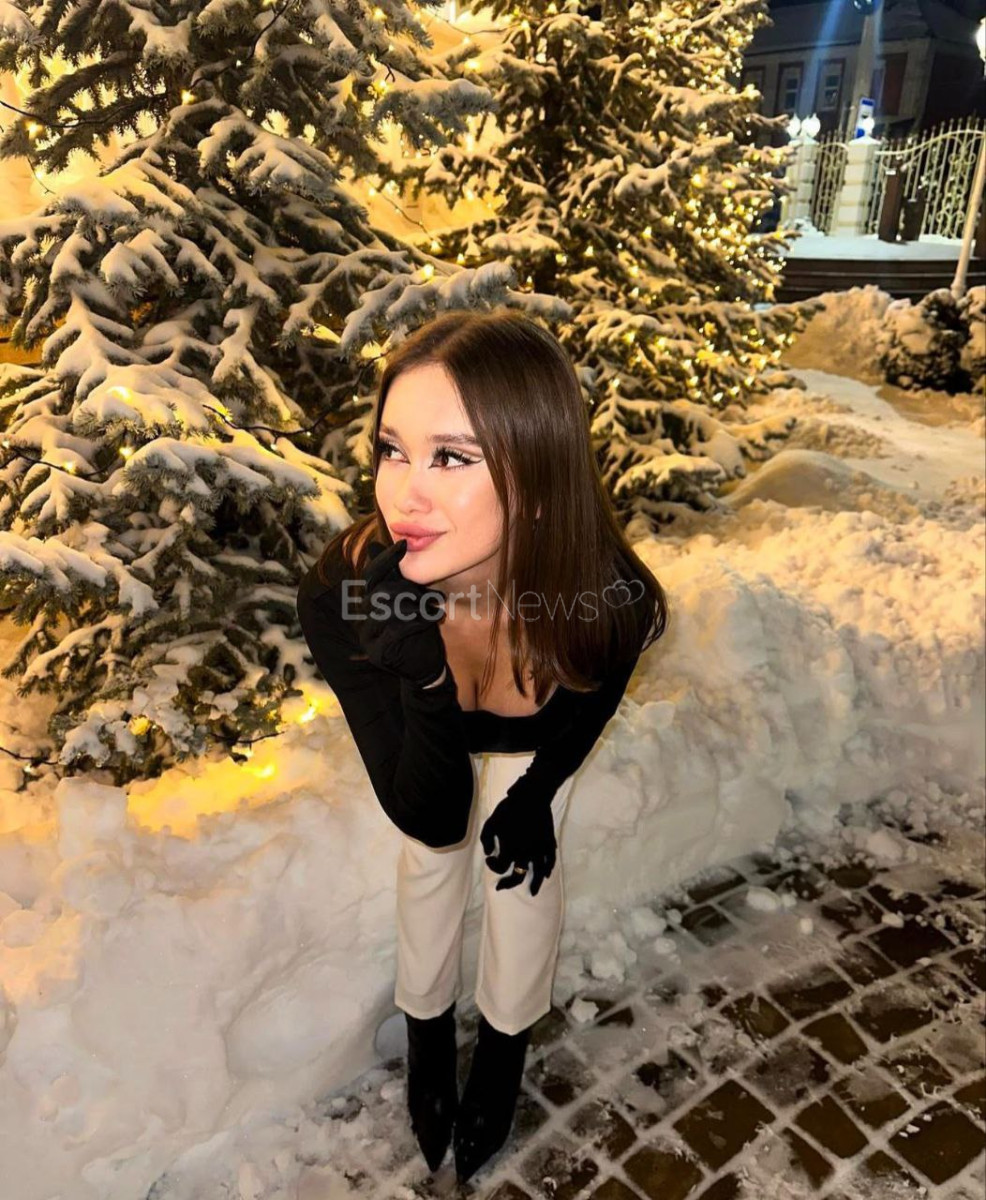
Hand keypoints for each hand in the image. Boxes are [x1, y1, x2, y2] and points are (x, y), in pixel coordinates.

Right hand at [356, 539, 447, 688]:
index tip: (402, 545)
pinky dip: (419, 620)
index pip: (370, 576)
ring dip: (416, 605)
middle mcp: (364, 618)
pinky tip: (434, 618)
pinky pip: (397, 630)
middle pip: (380, 591)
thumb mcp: (412, 599)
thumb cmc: (420, 629)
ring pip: (389, 609)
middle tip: (428, 595)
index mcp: (370, 602)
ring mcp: (367, 637)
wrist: (425, 667)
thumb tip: (376, 544)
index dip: (385, 559)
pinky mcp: (377, 653)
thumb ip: (398, 577)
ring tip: (433, 606)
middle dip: (408, 589)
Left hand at [480, 793, 556, 895]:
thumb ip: (486, 840)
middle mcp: (526, 854)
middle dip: (509, 883)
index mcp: (511, 850)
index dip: (493, 866)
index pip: (501, 867)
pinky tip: (546, 874)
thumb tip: (489, 853)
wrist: (532, 796)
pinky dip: (549, 869)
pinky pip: (551, 860)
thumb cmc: (509, 809)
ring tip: (532, 891)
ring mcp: (539, 849)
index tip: (489, 859)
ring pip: (539, 873)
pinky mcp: (549, 842)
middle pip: (519, 876)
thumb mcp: (491, 822)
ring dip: (536, 884)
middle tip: (503, 886)